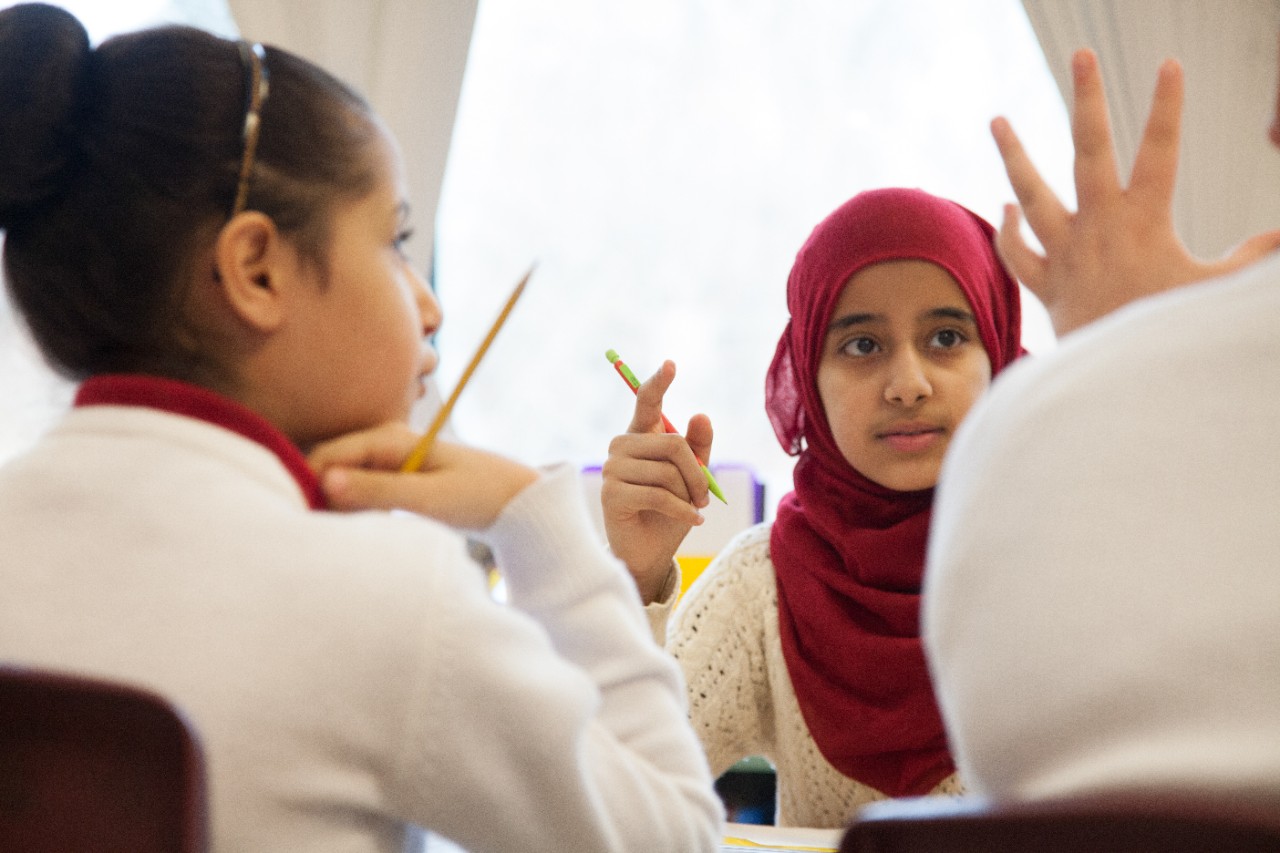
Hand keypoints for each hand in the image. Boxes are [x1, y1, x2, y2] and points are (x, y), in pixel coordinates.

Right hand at [309, 422, 538, 529]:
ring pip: (340, 482)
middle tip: (329, 534)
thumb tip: (325, 482)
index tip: (305, 523)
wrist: (514, 498)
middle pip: (327, 468)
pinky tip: (369, 530)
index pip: (325, 457)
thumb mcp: (428, 498)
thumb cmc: (477, 495)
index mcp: (388, 438)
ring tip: (350, 533)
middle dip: (319, 497)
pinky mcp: (391, 476)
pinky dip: (355, 511)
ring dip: (337, 507)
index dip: (308, 487)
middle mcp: (381, 442)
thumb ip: (377, 491)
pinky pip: (357, 492)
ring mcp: (385, 459)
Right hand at [599, 361, 712, 603]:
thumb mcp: (692, 478)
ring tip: (694, 510)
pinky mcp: (612, 494)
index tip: (672, 363)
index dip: (659, 382)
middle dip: (697, 473)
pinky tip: (693, 520)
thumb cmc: (669, 510)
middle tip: (705, 496)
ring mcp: (613, 469)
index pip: (646, 401)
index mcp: (640, 435)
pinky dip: (683, 510)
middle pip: (673, 444)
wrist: (649, 552)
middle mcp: (622, 446)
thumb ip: (697, 448)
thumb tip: (701, 414)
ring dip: (690, 495)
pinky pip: (659, 495)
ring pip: (668, 472)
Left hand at [992, 49, 1279, 335]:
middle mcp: (1099, 227)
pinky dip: (1009, 231)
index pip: (1160, 150)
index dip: (1167, 107)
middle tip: (1080, 56)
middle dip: (1086, 100)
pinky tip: (1006, 206)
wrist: (1121, 382)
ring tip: (996, 120)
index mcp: (1145, 220)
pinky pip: (1018, 254)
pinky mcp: (1045, 284)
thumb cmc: (1172, 333)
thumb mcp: (1216, 289)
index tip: (1170, 64)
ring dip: (1014, 156)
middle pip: (1088, 151)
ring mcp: (1066, 253)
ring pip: (1031, 194)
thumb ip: (1248, 259)